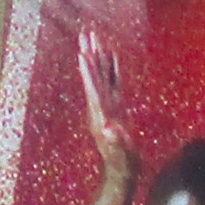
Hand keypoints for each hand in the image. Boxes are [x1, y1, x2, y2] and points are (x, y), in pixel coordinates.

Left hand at [79, 34, 134, 169]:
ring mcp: (107, 105)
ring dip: (98, 56)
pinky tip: (111, 55)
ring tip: (95, 37)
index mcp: (100, 114)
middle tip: (86, 34)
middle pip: (94, 76)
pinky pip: (113, 82)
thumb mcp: (120, 152)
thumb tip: (112, 128)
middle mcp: (100, 106)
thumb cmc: (121, 162)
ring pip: (102, 75)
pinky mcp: (116, 106)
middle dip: (90, 54)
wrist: (121, 170)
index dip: (89, 71)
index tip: (83, 53)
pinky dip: (112, 67)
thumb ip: (116, 140)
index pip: (93, 88)